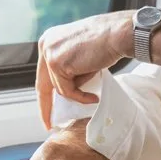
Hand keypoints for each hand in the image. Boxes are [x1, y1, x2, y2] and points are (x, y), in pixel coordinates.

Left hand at [36, 10, 132, 128]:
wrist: (118, 34)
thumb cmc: (107, 42)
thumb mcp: (80, 53)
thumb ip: (69, 66)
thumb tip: (67, 90)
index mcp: (50, 39)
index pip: (43, 73)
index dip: (45, 94)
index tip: (47, 112)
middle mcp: (45, 44)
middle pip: (42, 83)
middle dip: (46, 106)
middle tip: (49, 125)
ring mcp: (49, 53)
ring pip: (59, 88)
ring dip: (78, 94)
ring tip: (94, 93)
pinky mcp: (57, 63)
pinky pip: (67, 90)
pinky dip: (80, 96)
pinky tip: (93, 96)